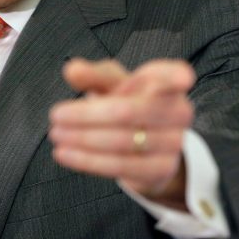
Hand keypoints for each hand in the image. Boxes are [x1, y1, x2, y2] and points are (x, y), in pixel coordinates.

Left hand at [49, 58, 195, 209]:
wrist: (147, 145)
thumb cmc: (129, 101)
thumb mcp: (112, 83)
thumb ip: (93, 74)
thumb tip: (72, 70)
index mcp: (169, 81)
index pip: (175, 76)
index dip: (176, 77)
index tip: (182, 78)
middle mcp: (178, 111)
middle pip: (127, 111)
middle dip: (86, 114)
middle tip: (56, 115)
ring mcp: (173, 142)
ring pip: (121, 142)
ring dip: (82, 139)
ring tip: (56, 134)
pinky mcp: (161, 169)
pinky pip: (120, 166)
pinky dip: (87, 161)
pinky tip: (66, 154)